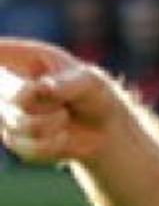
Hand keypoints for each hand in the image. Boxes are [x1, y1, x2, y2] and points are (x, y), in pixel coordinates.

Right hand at [0, 38, 127, 164]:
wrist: (102, 127)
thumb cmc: (93, 93)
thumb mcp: (89, 82)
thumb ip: (66, 83)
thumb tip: (40, 87)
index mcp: (23, 58)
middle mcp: (8, 84)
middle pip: (11, 95)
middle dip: (41, 103)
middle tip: (64, 104)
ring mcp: (7, 113)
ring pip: (20, 124)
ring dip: (52, 124)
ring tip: (64, 116)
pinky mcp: (14, 139)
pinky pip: (28, 147)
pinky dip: (52, 144)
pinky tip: (61, 136)